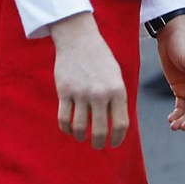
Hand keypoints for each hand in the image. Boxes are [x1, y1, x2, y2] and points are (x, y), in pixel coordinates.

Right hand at [49, 12, 127, 149]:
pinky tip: (69, 129)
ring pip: (79, 127)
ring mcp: (80, 93)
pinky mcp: (64, 91)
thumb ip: (117, 98)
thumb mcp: (116, 76)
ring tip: (81, 136)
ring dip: (81, 136)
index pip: (120, 124)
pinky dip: (66, 128)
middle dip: (98, 143)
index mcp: (117, 90)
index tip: (113, 143)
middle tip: (97, 145)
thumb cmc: (100, 58)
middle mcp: (99, 94)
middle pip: (99, 130)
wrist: (78, 38)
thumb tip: (116, 125)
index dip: (117, 139)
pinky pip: (63, 118)